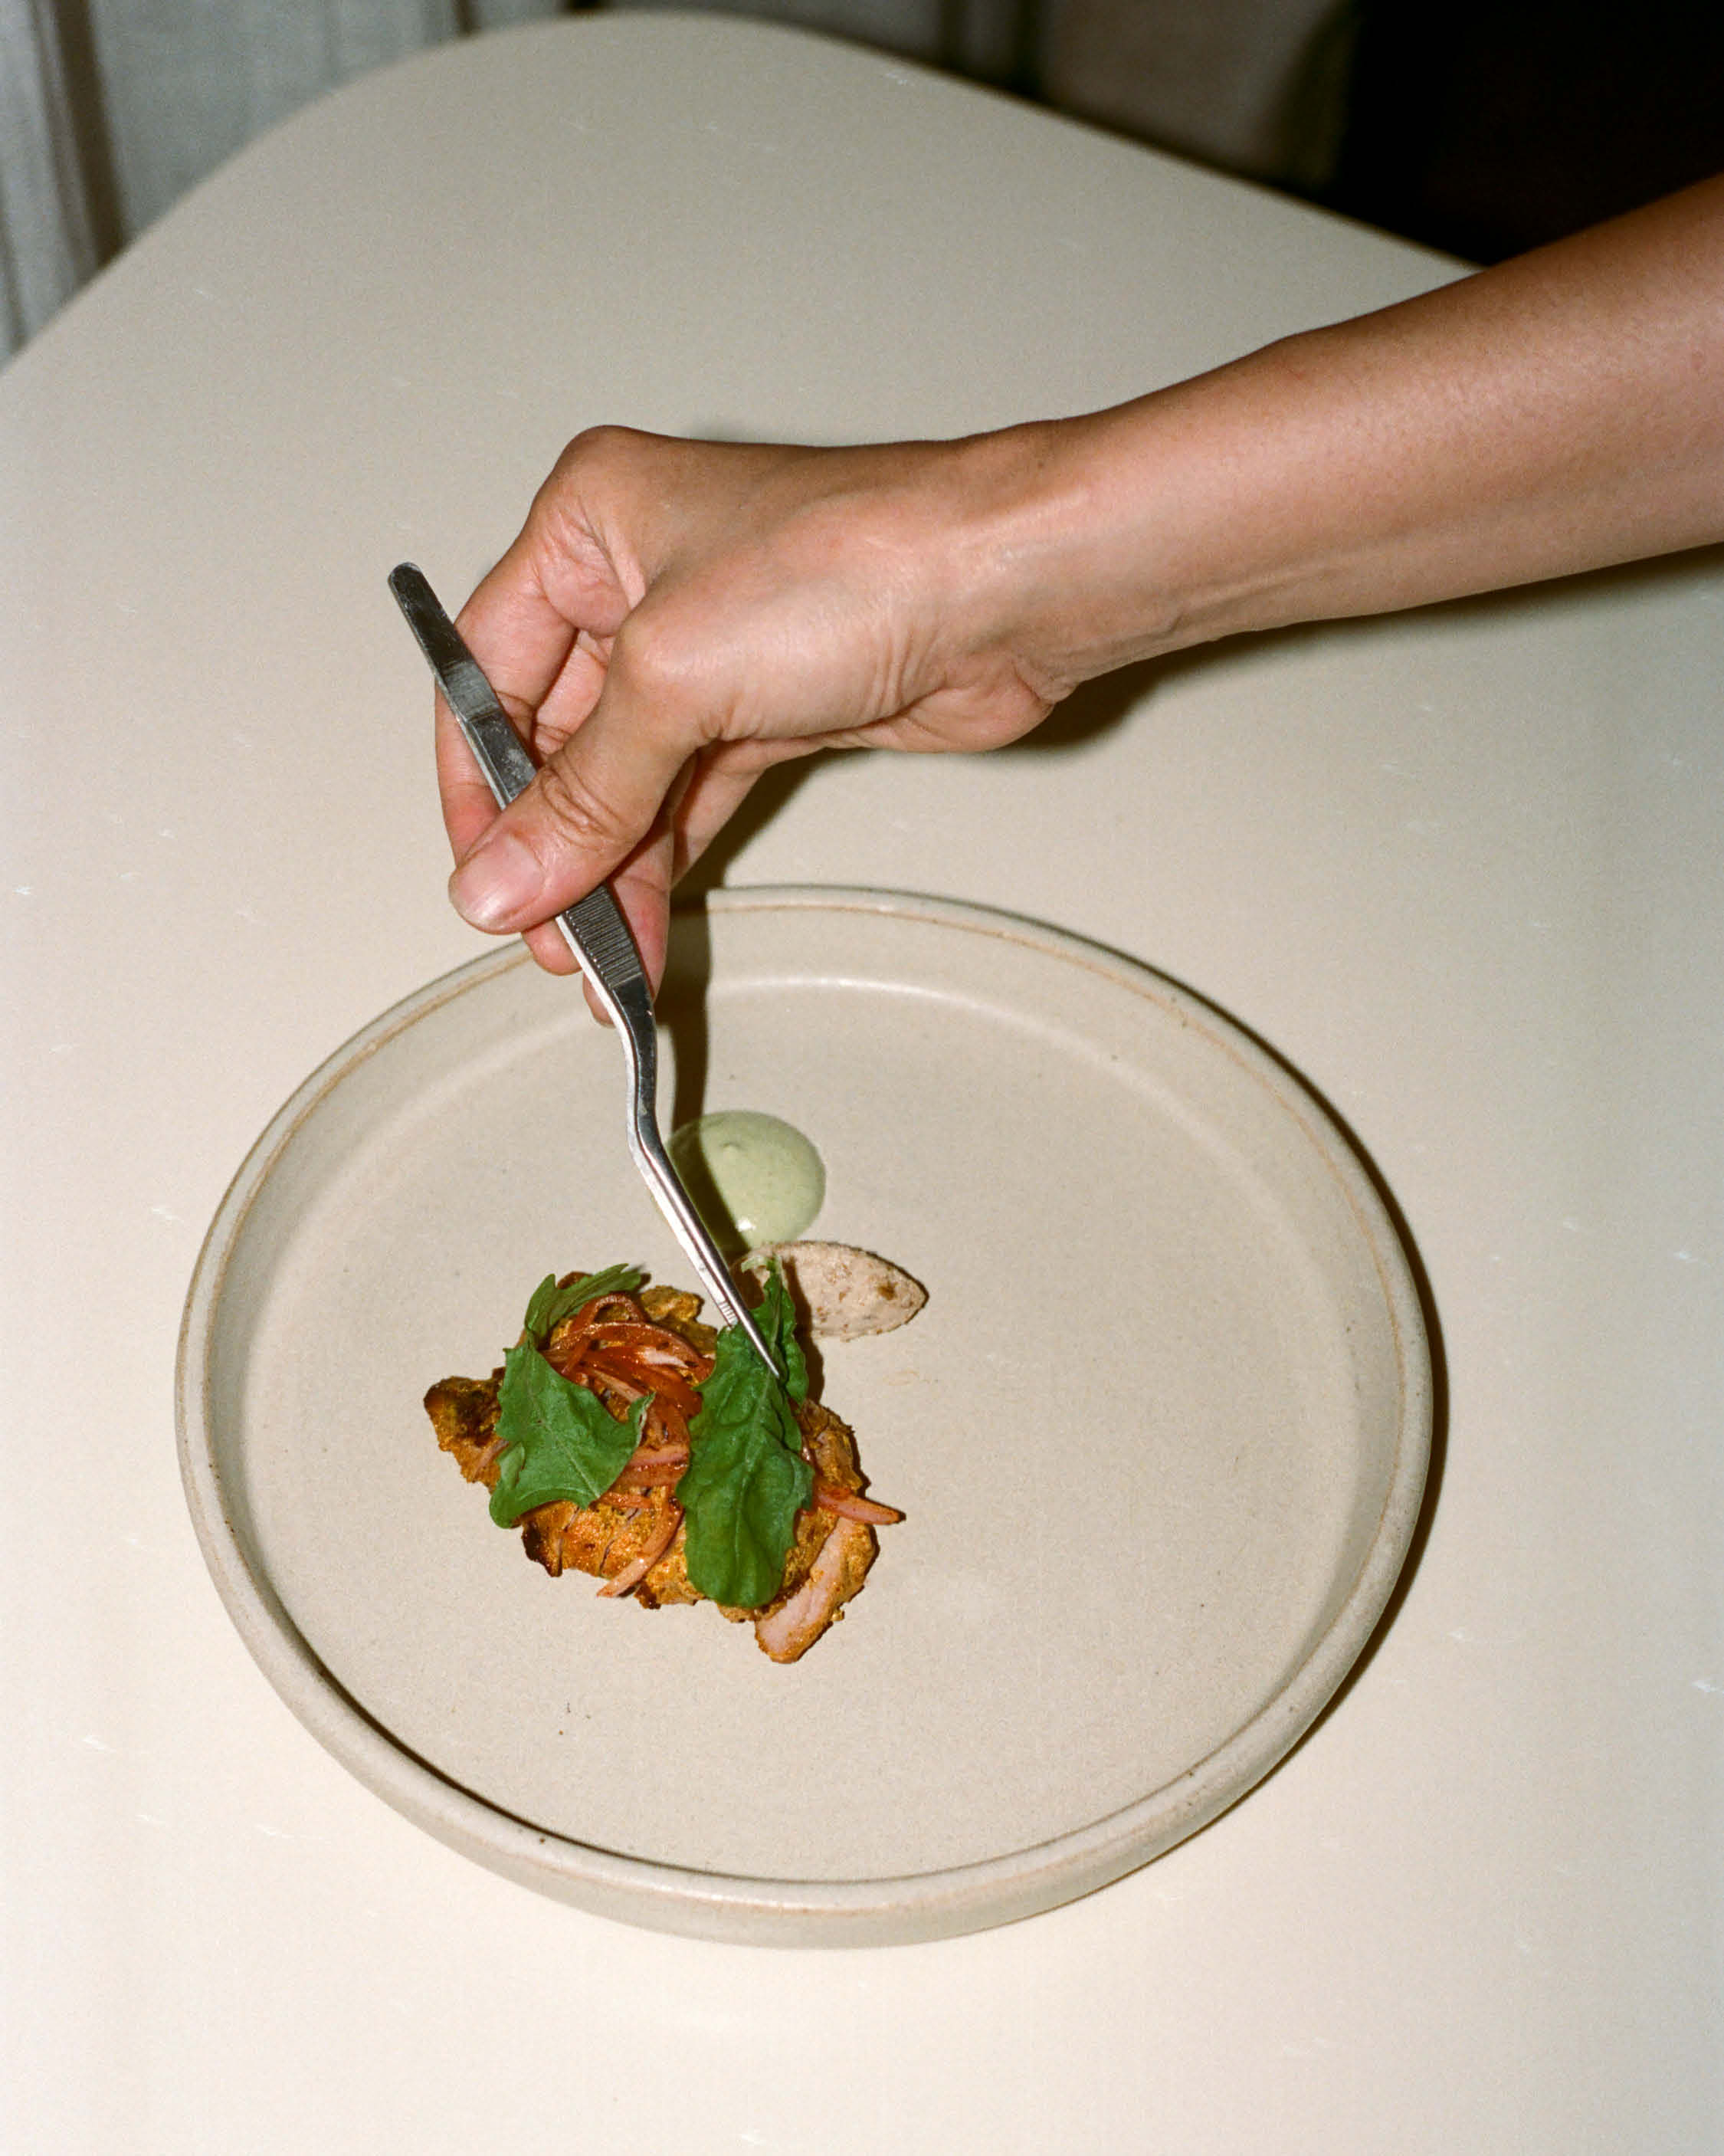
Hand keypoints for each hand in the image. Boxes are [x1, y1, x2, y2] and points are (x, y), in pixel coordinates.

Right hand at [438, 425, 1068, 990]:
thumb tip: (500, 881)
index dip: (476, 783)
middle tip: (547, 938)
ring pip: (628, 781)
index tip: (482, 877)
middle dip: (550, 845)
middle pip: (557, 737)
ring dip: (609, 874)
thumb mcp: (674, 677)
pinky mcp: (775, 707)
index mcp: (590, 525)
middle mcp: (642, 578)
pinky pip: (690, 799)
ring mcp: (714, 648)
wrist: (1010, 588)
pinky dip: (666, 864)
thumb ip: (583, 793)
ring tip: (597, 964)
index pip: (487, 670)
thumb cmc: (853, 565)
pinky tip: (643, 931)